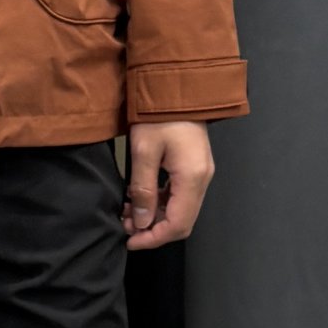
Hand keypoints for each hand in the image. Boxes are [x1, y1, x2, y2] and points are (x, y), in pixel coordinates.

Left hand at [123, 121, 214, 248]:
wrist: (177, 86)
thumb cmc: (159, 115)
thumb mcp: (143, 151)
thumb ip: (143, 190)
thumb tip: (140, 222)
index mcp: (192, 178)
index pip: (178, 225)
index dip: (153, 238)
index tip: (130, 241)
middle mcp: (202, 180)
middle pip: (182, 221)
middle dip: (152, 229)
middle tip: (125, 225)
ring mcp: (200, 173)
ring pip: (179, 209)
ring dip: (154, 215)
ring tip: (127, 210)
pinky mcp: (194, 167)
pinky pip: (179, 195)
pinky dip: (159, 201)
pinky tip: (138, 195)